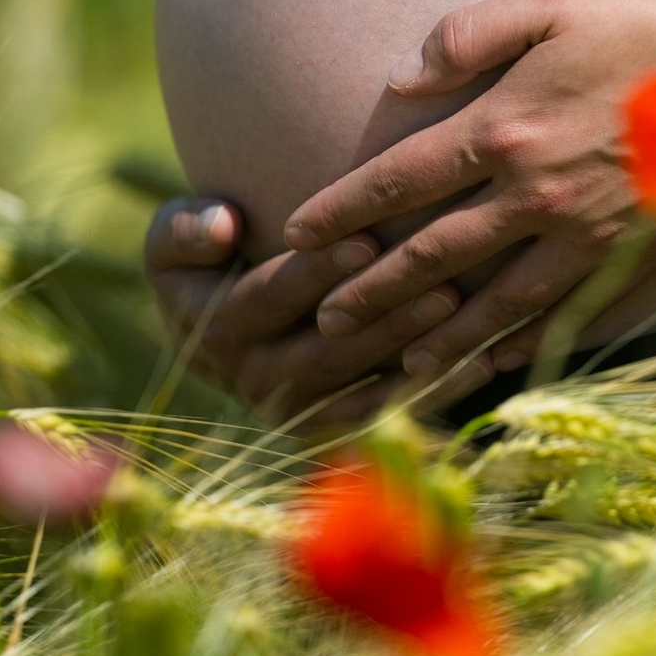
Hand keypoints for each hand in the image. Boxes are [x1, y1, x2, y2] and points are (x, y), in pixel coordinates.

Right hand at [144, 197, 493, 429]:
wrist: (230, 318)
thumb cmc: (209, 257)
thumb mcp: (175, 238)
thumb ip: (184, 229)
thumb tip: (221, 226)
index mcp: (214, 331)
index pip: (270, 297)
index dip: (316, 270)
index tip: (366, 240)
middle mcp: (255, 380)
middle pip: (328, 348)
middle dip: (384, 318)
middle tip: (440, 285)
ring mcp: (298, 411)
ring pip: (364, 385)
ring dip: (416, 353)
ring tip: (463, 315)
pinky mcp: (335, 429)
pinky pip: (389, 412)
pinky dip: (434, 389)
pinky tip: (480, 359)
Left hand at [284, 0, 655, 376]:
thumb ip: (471, 32)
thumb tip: (402, 76)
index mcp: (506, 126)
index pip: (399, 182)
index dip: (343, 210)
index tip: (299, 235)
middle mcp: (533, 196)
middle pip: (432, 257)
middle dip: (372, 292)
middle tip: (325, 320)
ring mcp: (586, 238)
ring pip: (491, 305)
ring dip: (436, 338)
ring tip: (396, 366)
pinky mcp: (634, 260)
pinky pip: (566, 317)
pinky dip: (524, 346)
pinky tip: (497, 365)